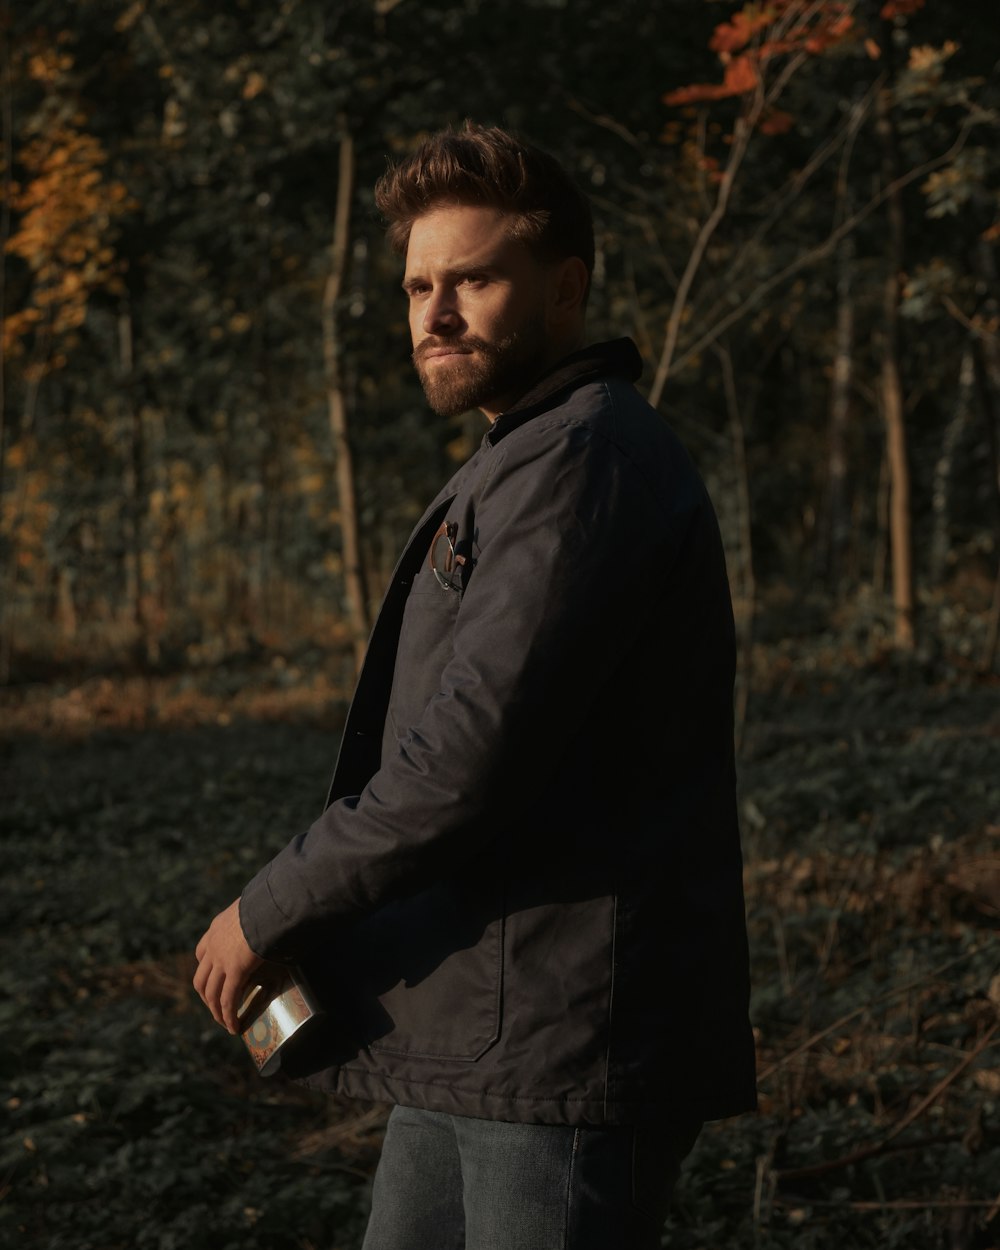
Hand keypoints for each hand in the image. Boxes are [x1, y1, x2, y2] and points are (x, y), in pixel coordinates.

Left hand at [193, 898, 262, 1033]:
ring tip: (225, 1024)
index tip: (214, 979)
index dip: (205, 969)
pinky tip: (235, 1027)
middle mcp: (214, 946)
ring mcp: (222, 960)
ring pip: (211, 994)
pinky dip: (229, 1016)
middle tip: (217, 1008)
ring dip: (217, 1012)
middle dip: (207, 997)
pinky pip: (229, 999)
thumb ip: (258, 914)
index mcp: (216, 928)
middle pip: (201, 979)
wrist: (268, 903)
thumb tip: (277, 913)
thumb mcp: (254, 906)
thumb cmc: (269, 901)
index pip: (202, 952)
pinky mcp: (235, 971)